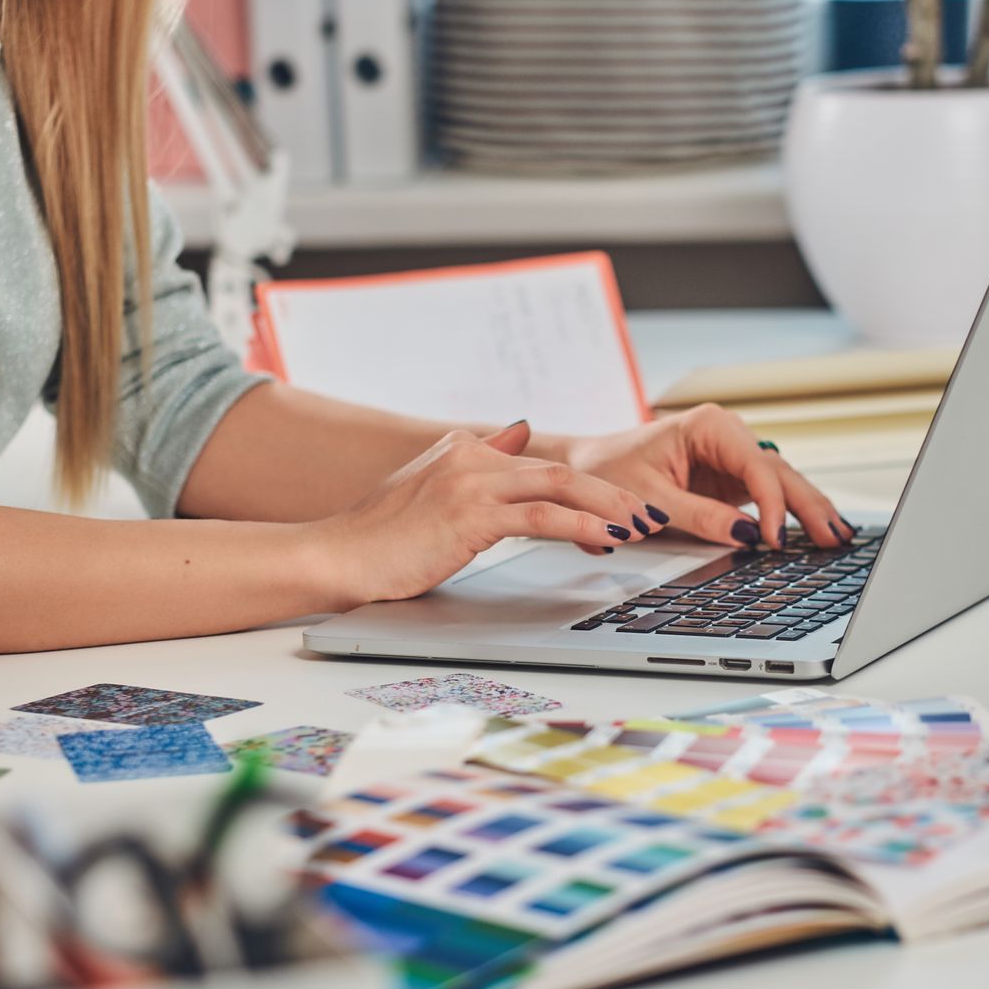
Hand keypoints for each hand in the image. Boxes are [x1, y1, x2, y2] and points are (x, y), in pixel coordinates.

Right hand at [308, 421, 663, 605]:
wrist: (338, 556)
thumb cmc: (381, 538)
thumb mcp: (434, 488)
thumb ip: (481, 461)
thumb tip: (519, 432)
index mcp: (464, 449)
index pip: (540, 463)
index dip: (588, 487)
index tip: (623, 507)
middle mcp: (470, 455)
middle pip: (561, 468)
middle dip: (614, 492)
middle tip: (651, 512)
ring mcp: (470, 482)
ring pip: (560, 485)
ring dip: (610, 507)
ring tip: (643, 526)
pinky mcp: (470, 514)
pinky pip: (541, 516)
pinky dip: (582, 525)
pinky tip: (608, 539)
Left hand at [556, 404, 854, 550]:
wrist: (587, 467)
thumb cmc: (609, 471)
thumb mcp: (649, 500)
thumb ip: (699, 517)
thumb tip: (746, 535)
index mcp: (709, 425)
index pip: (756, 466)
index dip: (771, 504)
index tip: (773, 539)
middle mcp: (728, 435)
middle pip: (780, 472)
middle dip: (808, 505)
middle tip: (834, 537)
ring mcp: (734, 457)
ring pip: (782, 483)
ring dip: (809, 510)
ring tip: (838, 537)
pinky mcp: (732, 479)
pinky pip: (770, 496)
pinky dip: (792, 514)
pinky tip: (817, 531)